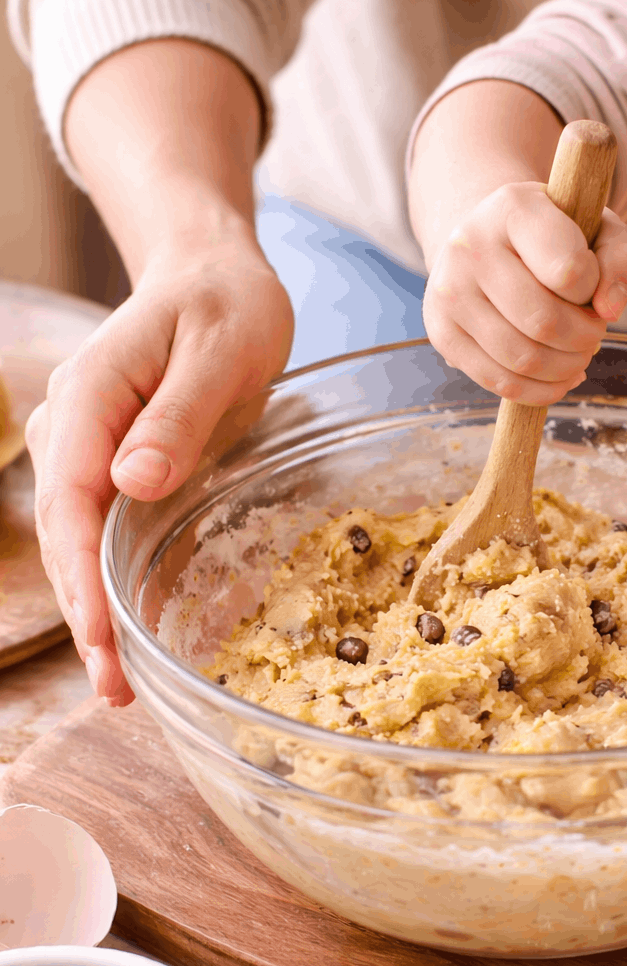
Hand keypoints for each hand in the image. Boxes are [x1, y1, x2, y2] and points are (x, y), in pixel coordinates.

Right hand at [28, 224, 292, 704]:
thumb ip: (177, 416)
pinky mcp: (106, 463)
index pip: (70, 501)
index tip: (100, 636)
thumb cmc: (223, 304)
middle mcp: (70, 426)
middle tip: (115, 690)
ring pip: (76, 540)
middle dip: (85, 615)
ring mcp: (82, 446)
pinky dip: (109, 580)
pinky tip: (128, 631)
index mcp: (88, 399)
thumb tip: (133, 482)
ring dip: (93, 610)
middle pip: (63, 534)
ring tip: (118, 683)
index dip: (82, 576)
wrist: (211, 275)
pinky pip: (100, 529)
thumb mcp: (217, 350)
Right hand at [422, 180, 626, 403]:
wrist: (491, 242)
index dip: (593, 288)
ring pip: (523, 358)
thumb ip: (623, 260)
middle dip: (585, 338)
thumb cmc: (556, 238)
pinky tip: (559, 376)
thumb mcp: (601, 231)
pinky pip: (500, 383)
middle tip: (593, 331)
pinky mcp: (441, 332)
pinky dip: (541, 390)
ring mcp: (448, 291)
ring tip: (578, 353)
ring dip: (566, 367)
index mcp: (513, 207)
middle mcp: (469, 244)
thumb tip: (609, 309)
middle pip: (544, 322)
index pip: (569, 271)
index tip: (590, 281)